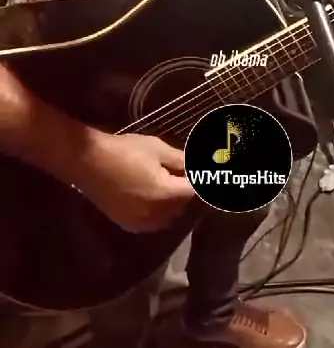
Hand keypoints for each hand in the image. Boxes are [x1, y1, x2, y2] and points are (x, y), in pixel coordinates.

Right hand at [76, 131, 193, 232]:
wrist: (88, 162)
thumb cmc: (124, 151)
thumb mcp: (156, 149)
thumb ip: (180, 160)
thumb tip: (198, 165)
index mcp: (165, 194)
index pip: (193, 192)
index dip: (200, 182)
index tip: (204, 174)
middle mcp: (155, 214)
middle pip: (181, 205)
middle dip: (185, 190)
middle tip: (183, 174)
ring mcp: (140, 222)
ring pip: (168, 217)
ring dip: (172, 203)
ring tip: (167, 184)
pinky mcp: (127, 225)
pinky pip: (152, 222)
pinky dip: (157, 212)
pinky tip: (152, 197)